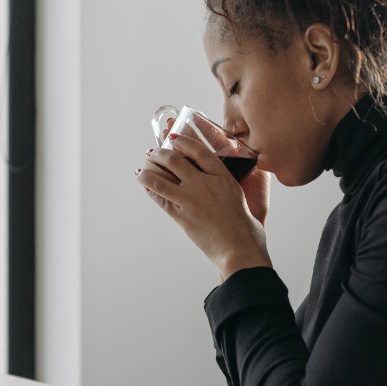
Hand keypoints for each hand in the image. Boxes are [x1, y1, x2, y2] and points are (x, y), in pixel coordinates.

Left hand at [137, 134, 272, 280]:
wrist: (239, 249)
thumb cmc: (245, 227)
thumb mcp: (239, 196)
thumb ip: (226, 185)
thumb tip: (217, 181)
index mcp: (223, 177)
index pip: (199, 151)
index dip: (184, 141)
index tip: (174, 137)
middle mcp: (205, 185)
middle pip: (176, 161)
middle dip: (160, 153)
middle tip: (153, 151)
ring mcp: (191, 200)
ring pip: (162, 180)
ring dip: (148, 173)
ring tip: (141, 170)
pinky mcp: (183, 217)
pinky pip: (162, 200)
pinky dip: (151, 192)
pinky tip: (146, 187)